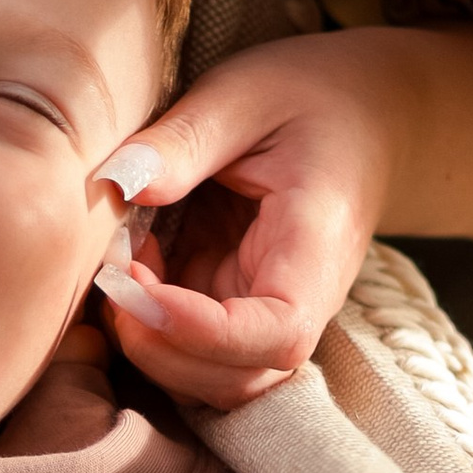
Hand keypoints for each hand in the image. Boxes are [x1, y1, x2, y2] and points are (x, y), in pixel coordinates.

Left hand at [90, 29, 399, 410]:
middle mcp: (299, 301)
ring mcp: (264, 313)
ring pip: (209, 379)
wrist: (362, 116)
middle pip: (236, 378)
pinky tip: (130, 267)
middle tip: (110, 273)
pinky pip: (189, 349)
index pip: (277, 334)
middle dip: (159, 346)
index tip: (138, 290)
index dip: (202, 333)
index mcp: (317, 250)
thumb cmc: (311, 98)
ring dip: (149, 343)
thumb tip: (119, 184)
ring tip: (118, 266)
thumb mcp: (246, 93)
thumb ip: (185, 139)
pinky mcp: (234, 308)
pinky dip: (147, 326)